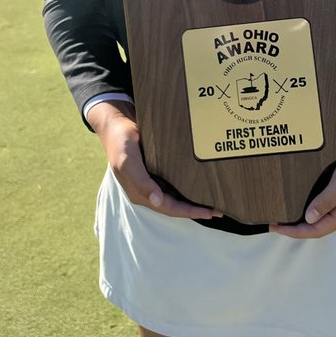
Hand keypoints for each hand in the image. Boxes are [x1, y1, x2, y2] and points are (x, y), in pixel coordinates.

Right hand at [87, 100, 221, 220]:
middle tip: (218, 210)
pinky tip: (200, 184)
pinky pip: (175, 183)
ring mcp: (152, 180)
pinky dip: (188, 186)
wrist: (116, 124)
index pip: (169, 208)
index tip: (208, 212)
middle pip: (175, 205)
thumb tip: (157, 201)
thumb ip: (141, 182)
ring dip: (194, 199)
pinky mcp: (156, 170)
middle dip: (196, 209)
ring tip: (214, 200)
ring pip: (176, 195)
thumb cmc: (120, 142)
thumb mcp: (128, 161)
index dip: (189, 212)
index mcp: (140, 193)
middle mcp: (148, 190)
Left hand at [269, 122, 335, 238]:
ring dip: (302, 217)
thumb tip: (308, 219)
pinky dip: (310, 205)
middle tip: (274, 222)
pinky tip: (299, 199)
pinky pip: (324, 204)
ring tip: (283, 213)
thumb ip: (327, 200)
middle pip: (317, 226)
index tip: (275, 227)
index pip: (317, 230)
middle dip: (296, 227)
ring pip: (320, 216)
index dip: (295, 231)